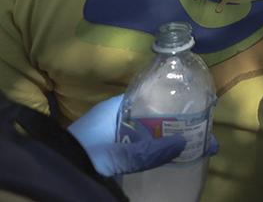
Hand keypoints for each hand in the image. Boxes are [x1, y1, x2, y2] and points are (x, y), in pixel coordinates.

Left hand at [68, 94, 217, 177]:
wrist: (50, 175)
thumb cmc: (81, 156)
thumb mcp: (114, 155)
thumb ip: (147, 151)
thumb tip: (185, 143)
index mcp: (114, 108)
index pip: (149, 95)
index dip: (173, 98)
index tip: (196, 106)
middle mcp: (114, 118)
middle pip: (152, 115)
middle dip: (178, 122)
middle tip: (203, 129)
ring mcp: (111, 136)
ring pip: (147, 133)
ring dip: (168, 138)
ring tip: (195, 144)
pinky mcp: (108, 153)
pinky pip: (139, 147)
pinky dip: (155, 150)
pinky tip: (170, 157)